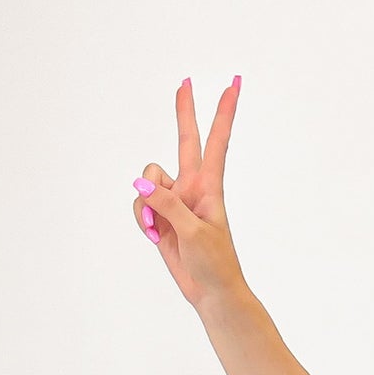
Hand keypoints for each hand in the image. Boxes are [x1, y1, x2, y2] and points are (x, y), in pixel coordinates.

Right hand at [131, 77, 247, 312]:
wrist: (210, 291)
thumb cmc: (214, 263)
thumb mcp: (193, 232)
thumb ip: (167, 204)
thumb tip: (141, 182)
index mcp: (209, 186)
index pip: (216, 142)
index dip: (223, 113)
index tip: (233, 85)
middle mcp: (191, 187)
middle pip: (185, 141)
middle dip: (184, 113)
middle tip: (185, 82)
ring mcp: (175, 201)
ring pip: (148, 181)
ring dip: (145, 204)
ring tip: (158, 230)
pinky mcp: (161, 216)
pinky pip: (140, 204)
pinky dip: (141, 219)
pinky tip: (154, 235)